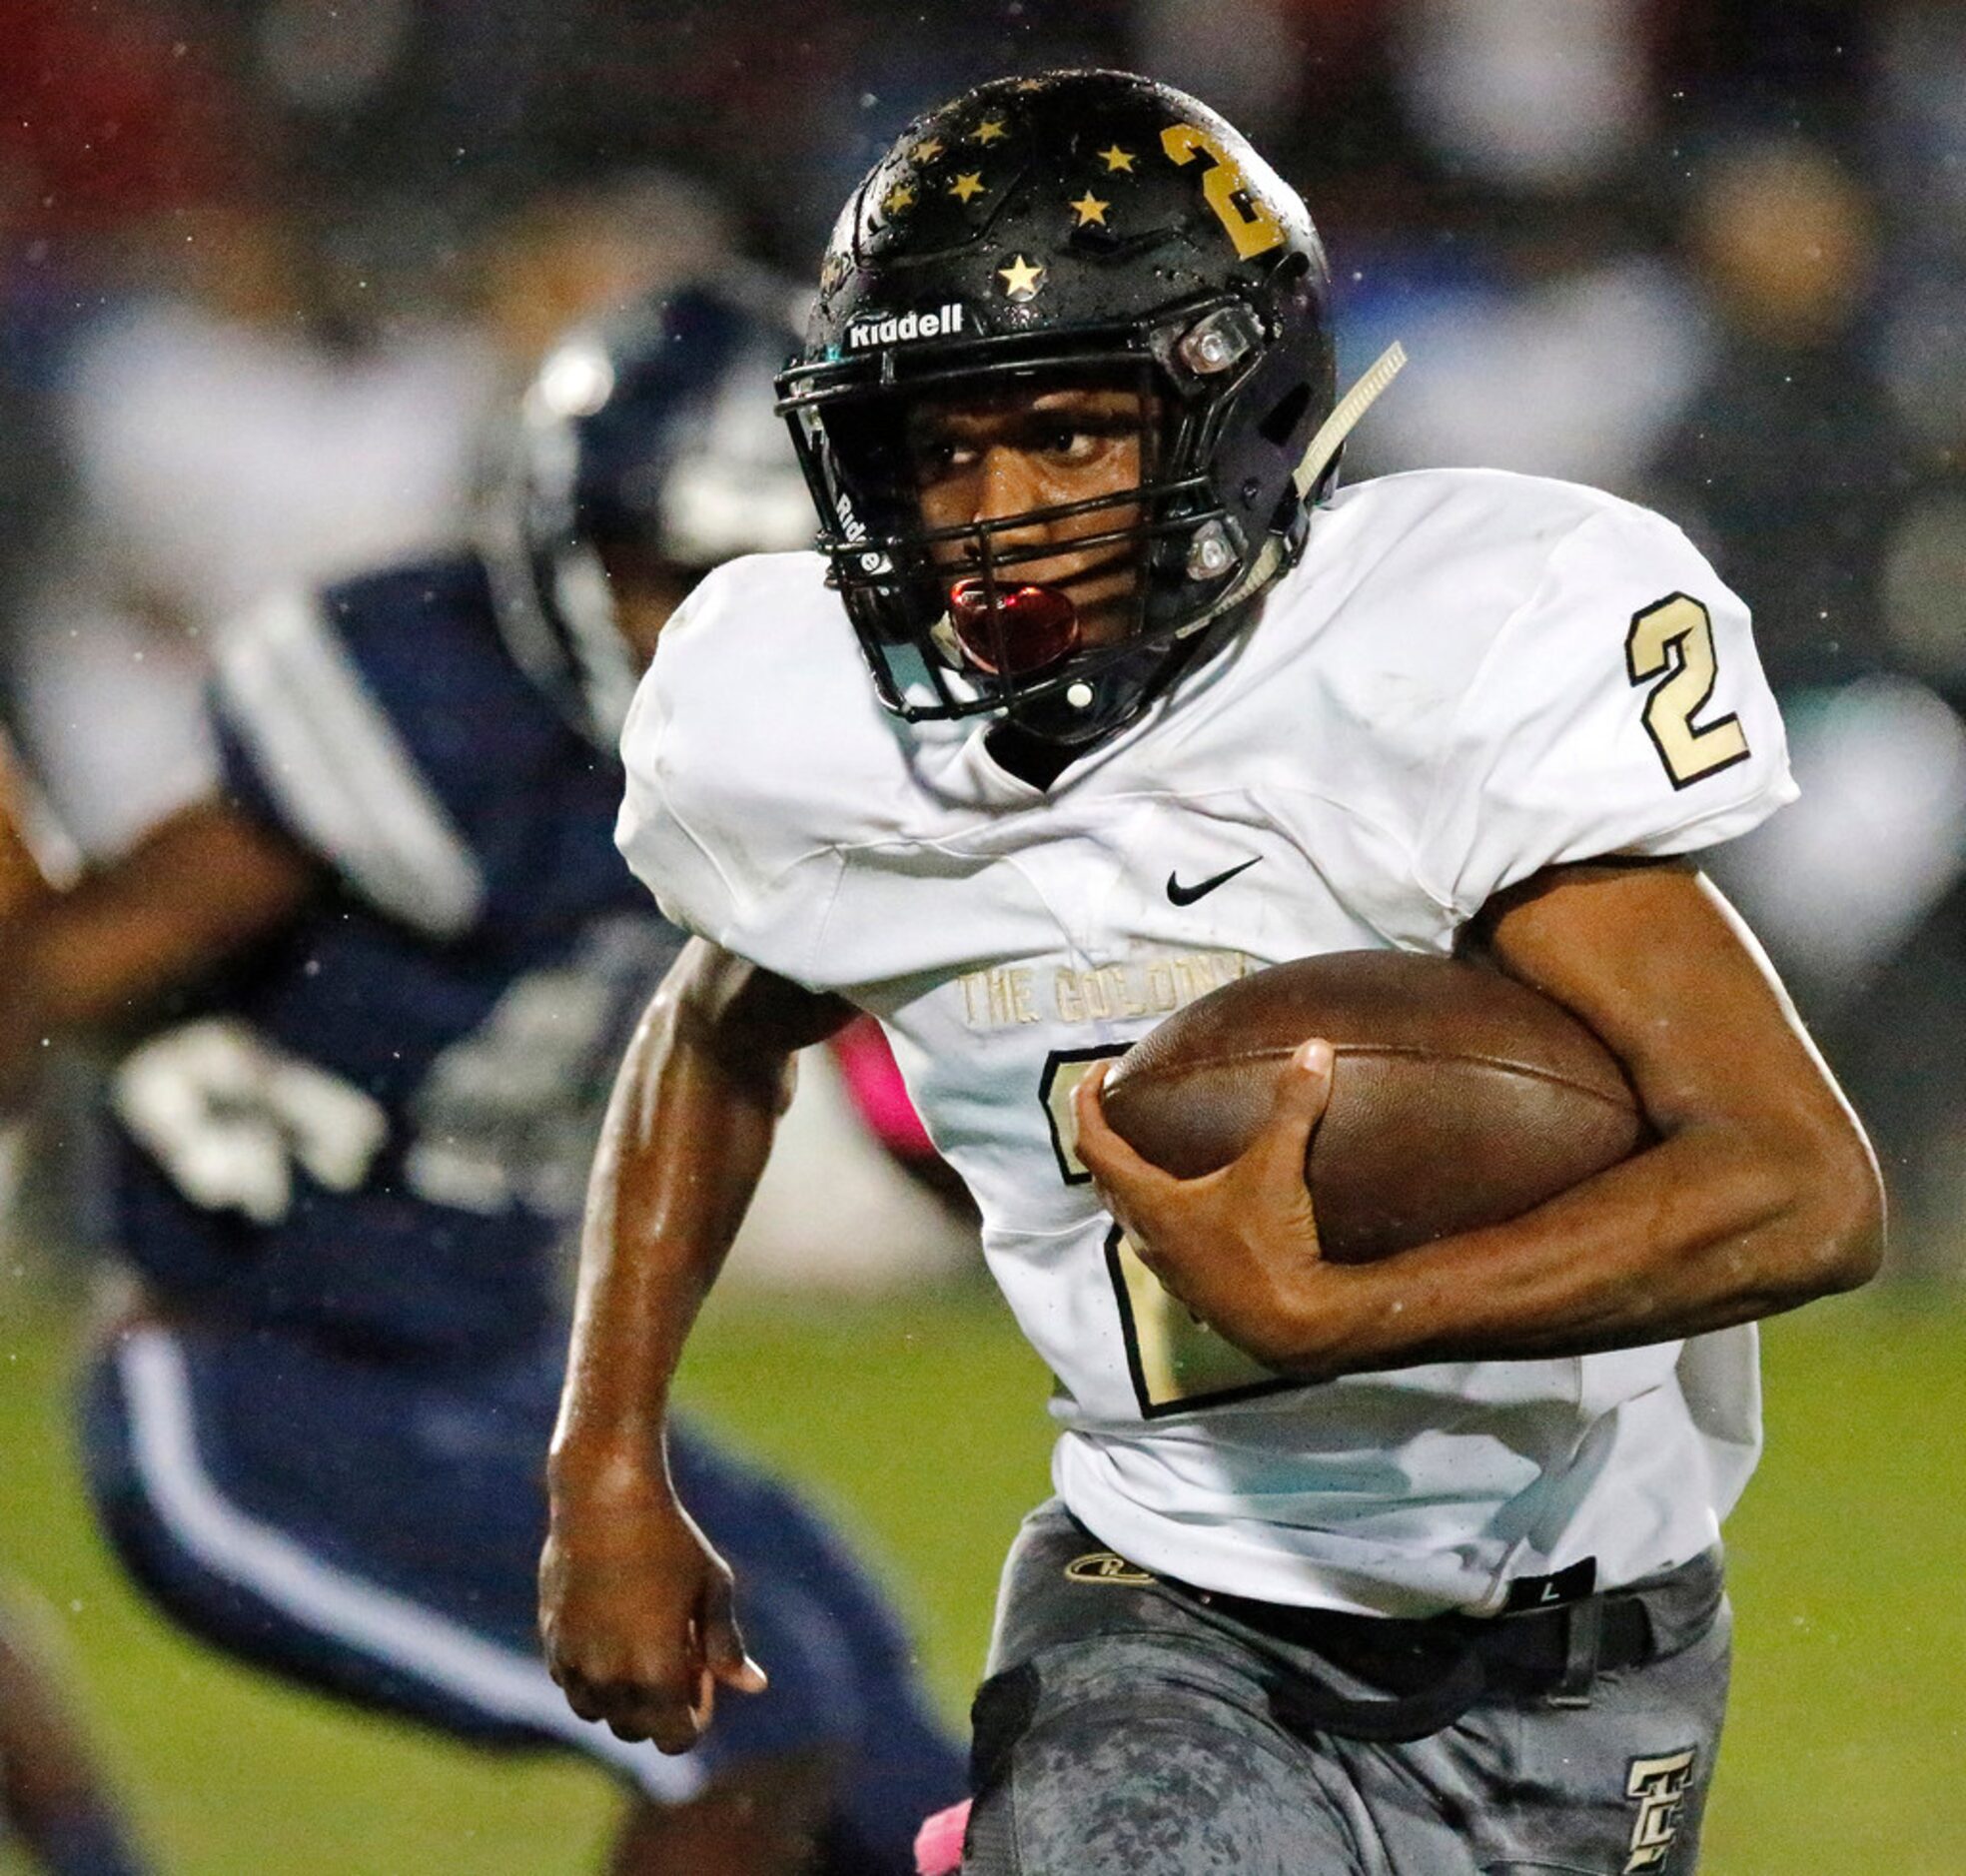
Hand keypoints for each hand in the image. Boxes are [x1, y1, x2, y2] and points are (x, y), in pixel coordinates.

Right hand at [540, 1446, 765, 1752]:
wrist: (604, 1497)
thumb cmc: (670, 1540)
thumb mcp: (711, 1588)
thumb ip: (726, 1646)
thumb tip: (755, 1686)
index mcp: (657, 1672)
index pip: (675, 1740)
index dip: (694, 1718)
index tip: (701, 1677)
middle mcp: (611, 1678)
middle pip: (635, 1731)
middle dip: (658, 1708)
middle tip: (675, 1653)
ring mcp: (576, 1662)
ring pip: (599, 1712)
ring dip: (621, 1696)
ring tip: (641, 1644)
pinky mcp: (552, 1641)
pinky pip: (573, 1684)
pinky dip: (592, 1675)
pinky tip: (611, 1630)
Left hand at [1073, 1039, 1342, 1372]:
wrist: (1293, 1328)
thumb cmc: (1271, 1249)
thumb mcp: (1279, 1170)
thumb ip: (1292, 1107)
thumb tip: (1315, 1050)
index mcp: (1150, 1204)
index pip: (1095, 1145)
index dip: (1086, 1104)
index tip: (1097, 1073)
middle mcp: (1146, 1236)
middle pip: (1104, 1179)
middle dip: (1103, 1136)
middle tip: (1117, 1104)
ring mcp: (1166, 1266)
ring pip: (1129, 1214)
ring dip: (1129, 1178)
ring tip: (1149, 1149)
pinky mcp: (1190, 1285)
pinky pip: (1159, 1239)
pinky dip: (1160, 1210)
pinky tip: (1195, 1204)